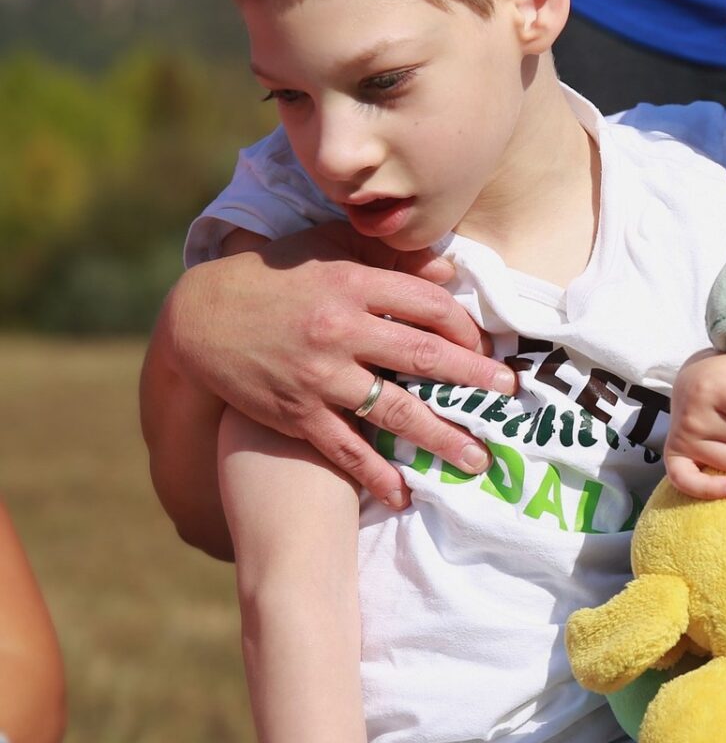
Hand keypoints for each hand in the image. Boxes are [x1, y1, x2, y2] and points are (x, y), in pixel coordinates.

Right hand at [169, 222, 514, 508]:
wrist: (199, 319)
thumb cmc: (275, 277)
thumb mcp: (328, 249)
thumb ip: (389, 258)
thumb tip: (450, 271)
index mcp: (352, 285)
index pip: (429, 306)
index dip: (466, 327)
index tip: (486, 345)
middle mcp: (339, 331)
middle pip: (425, 358)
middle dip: (475, 380)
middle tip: (509, 396)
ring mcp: (318, 376)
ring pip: (394, 411)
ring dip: (441, 438)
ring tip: (478, 458)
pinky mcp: (295, 413)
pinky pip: (345, 449)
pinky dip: (376, 475)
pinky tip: (405, 494)